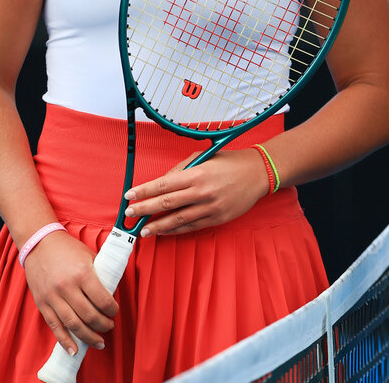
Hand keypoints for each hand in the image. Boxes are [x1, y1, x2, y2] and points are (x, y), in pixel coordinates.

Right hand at [23, 230, 118, 354]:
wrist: (39, 244)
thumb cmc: (68, 249)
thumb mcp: (89, 256)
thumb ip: (100, 274)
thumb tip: (113, 291)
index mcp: (82, 273)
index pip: (102, 300)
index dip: (112, 310)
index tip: (115, 311)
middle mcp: (67, 287)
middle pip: (89, 315)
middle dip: (103, 325)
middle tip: (109, 326)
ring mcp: (53, 297)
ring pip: (73, 324)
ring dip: (88, 337)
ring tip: (99, 342)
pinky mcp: (42, 304)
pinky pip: (55, 327)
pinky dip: (65, 341)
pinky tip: (74, 350)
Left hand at [122, 148, 269, 236]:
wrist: (258, 173)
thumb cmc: (231, 162)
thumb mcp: (204, 157)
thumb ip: (182, 168)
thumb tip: (163, 181)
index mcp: (197, 174)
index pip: (163, 184)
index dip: (144, 191)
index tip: (130, 196)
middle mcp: (202, 192)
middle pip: (166, 204)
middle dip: (144, 210)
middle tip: (129, 215)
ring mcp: (210, 207)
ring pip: (177, 220)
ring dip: (158, 226)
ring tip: (143, 231)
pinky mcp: (217, 218)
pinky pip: (192, 226)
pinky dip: (176, 230)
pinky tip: (165, 232)